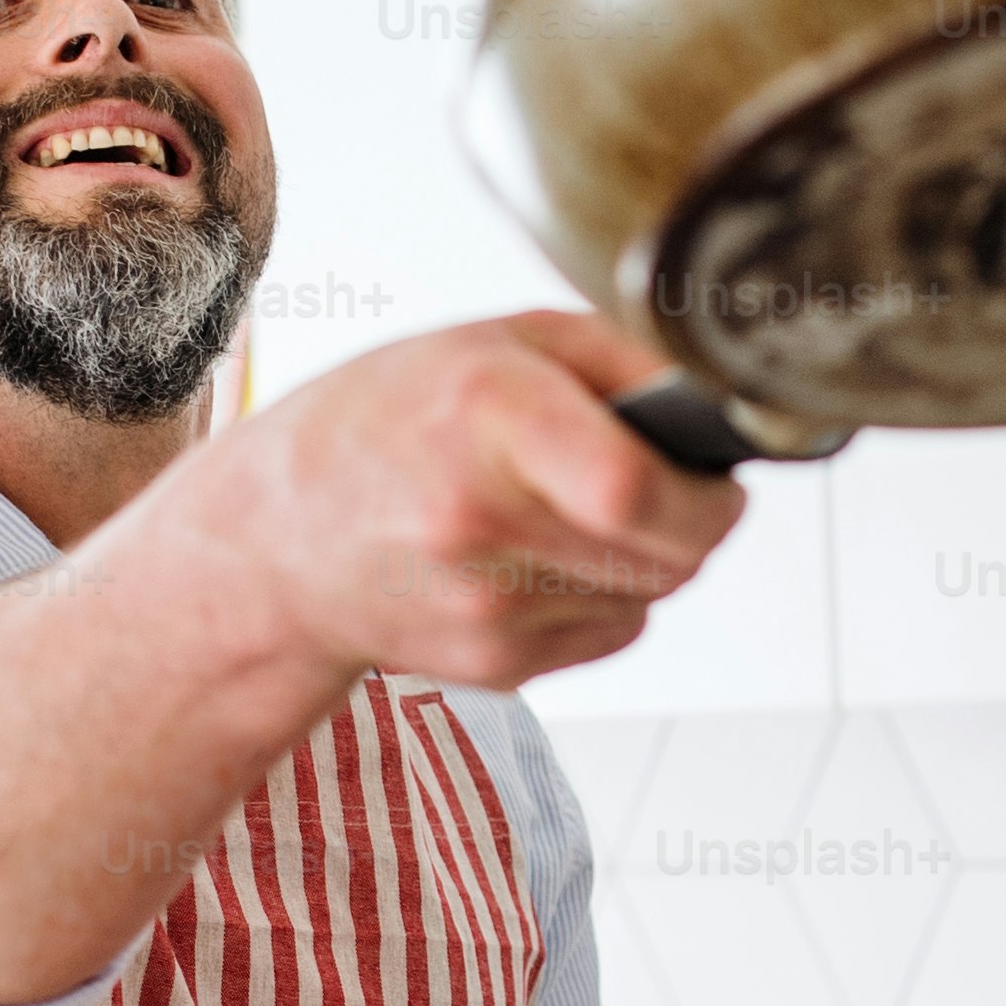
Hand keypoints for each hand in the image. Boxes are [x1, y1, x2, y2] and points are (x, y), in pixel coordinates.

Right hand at [167, 313, 736, 690]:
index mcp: (486, 418)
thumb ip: (624, 359)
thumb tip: (730, 410)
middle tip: (664, 481)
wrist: (275, 538)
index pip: (635, 489)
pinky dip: (604, 593)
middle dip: (696, 518)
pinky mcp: (494, 666)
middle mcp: (480, 522)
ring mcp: (485, 608)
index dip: (707, 493)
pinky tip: (536, 556)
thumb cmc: (394, 417)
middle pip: (671, 552)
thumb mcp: (500, 339)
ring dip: (648, 554)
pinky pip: (615, 630)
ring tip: (576, 508)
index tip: (719, 477)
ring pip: (654, 594)